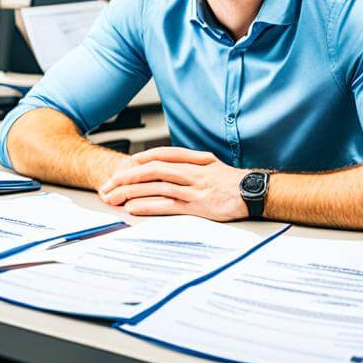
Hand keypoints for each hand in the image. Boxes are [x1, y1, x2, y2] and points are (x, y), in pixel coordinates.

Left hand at [98, 147, 248, 220]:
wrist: (253, 192)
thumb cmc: (231, 182)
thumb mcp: (210, 165)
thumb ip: (190, 164)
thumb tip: (168, 166)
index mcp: (194, 159)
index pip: (161, 155)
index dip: (139, 159)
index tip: (123, 167)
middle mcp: (191, 170)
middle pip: (152, 169)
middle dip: (127, 177)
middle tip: (110, 186)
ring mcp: (193, 187)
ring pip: (156, 185)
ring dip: (132, 191)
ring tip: (114, 198)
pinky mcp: (196, 205)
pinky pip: (167, 204)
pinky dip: (148, 205)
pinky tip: (134, 208)